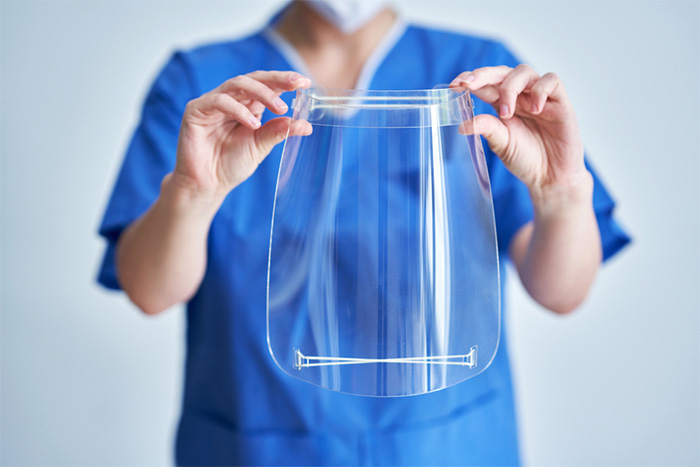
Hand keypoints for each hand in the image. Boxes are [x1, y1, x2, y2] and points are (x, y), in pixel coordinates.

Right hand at [171, 70, 312, 202]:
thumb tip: (306, 125)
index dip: (284, 80)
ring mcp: (211, 102)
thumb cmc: (231, 165)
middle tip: (296, 84)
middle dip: (276, 80)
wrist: (207, 185)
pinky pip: (219, 101)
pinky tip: (254, 124)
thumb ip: (279, 132)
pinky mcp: (196, 110)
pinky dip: (239, 110)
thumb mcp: (261, 146)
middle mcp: (230, 99)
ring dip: (262, 93)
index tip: (305, 82)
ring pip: (237, 84)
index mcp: (247, 105)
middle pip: (253, 78)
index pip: (266, 85)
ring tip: (280, 109)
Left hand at [450, 65, 588, 194]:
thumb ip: (487, 130)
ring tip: (506, 113)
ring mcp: (539, 96)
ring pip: (524, 71)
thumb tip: (462, 125)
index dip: (469, 80)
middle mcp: (519, 96)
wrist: (551, 177)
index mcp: (501, 103)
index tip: (453, 85)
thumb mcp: (501, 144)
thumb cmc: (526, 159)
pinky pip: (551, 80)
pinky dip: (540, 91)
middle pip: (501, 72)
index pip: (484, 84)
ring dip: (510, 88)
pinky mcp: (560, 101)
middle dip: (483, 75)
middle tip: (468, 85)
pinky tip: (534, 109)